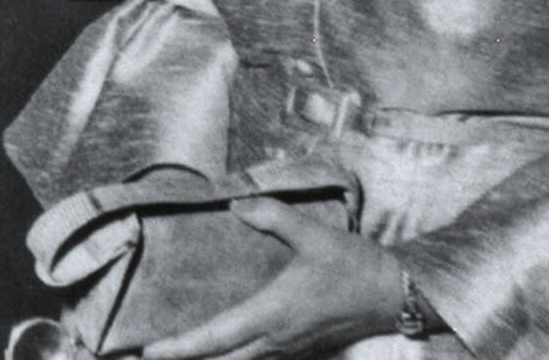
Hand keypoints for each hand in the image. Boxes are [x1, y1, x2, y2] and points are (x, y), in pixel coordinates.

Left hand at [140, 199, 401, 358]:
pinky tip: (224, 348)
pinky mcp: (302, 346)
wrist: (398, 293)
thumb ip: (273, 216)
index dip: (182, 348)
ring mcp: (290, 346)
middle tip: (151, 354)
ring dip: (210, 359)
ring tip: (179, 352)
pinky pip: (259, 359)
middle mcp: (277, 338)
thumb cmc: (355, 266)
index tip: (150, 352)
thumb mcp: (314, 234)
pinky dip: (233, 356)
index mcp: (273, 314)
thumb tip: (237, 204)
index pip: (217, 338)